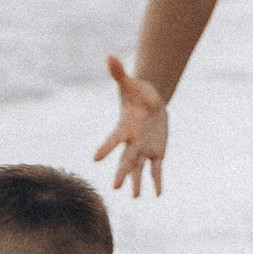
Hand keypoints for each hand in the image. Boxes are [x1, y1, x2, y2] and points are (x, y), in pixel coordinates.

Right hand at [92, 53, 169, 197]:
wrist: (148, 103)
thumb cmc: (136, 93)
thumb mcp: (130, 83)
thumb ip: (119, 73)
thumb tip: (109, 56)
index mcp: (124, 127)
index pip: (113, 139)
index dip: (106, 148)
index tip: (95, 158)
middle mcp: (132, 142)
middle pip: (126, 159)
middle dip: (122, 172)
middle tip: (115, 188)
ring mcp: (143, 149)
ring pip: (138, 169)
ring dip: (136, 182)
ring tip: (134, 197)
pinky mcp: (156, 152)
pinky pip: (156, 169)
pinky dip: (157, 180)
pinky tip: (157, 194)